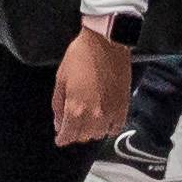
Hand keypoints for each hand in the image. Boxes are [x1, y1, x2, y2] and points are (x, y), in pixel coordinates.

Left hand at [50, 24, 132, 149]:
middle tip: (72, 124)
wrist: (106, 42)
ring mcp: (111, 112)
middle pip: (83, 137)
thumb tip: (58, 122)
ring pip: (99, 134)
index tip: (60, 138)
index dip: (62, 139)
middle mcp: (94, 115)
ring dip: (91, 131)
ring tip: (88, 120)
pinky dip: (109, 127)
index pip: (68, 136)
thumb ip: (58, 104)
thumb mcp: (61, 79)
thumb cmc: (81, 56)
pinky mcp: (123, 106)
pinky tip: (104, 120)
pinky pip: (116, 127)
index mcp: (76, 108)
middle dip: (75, 133)